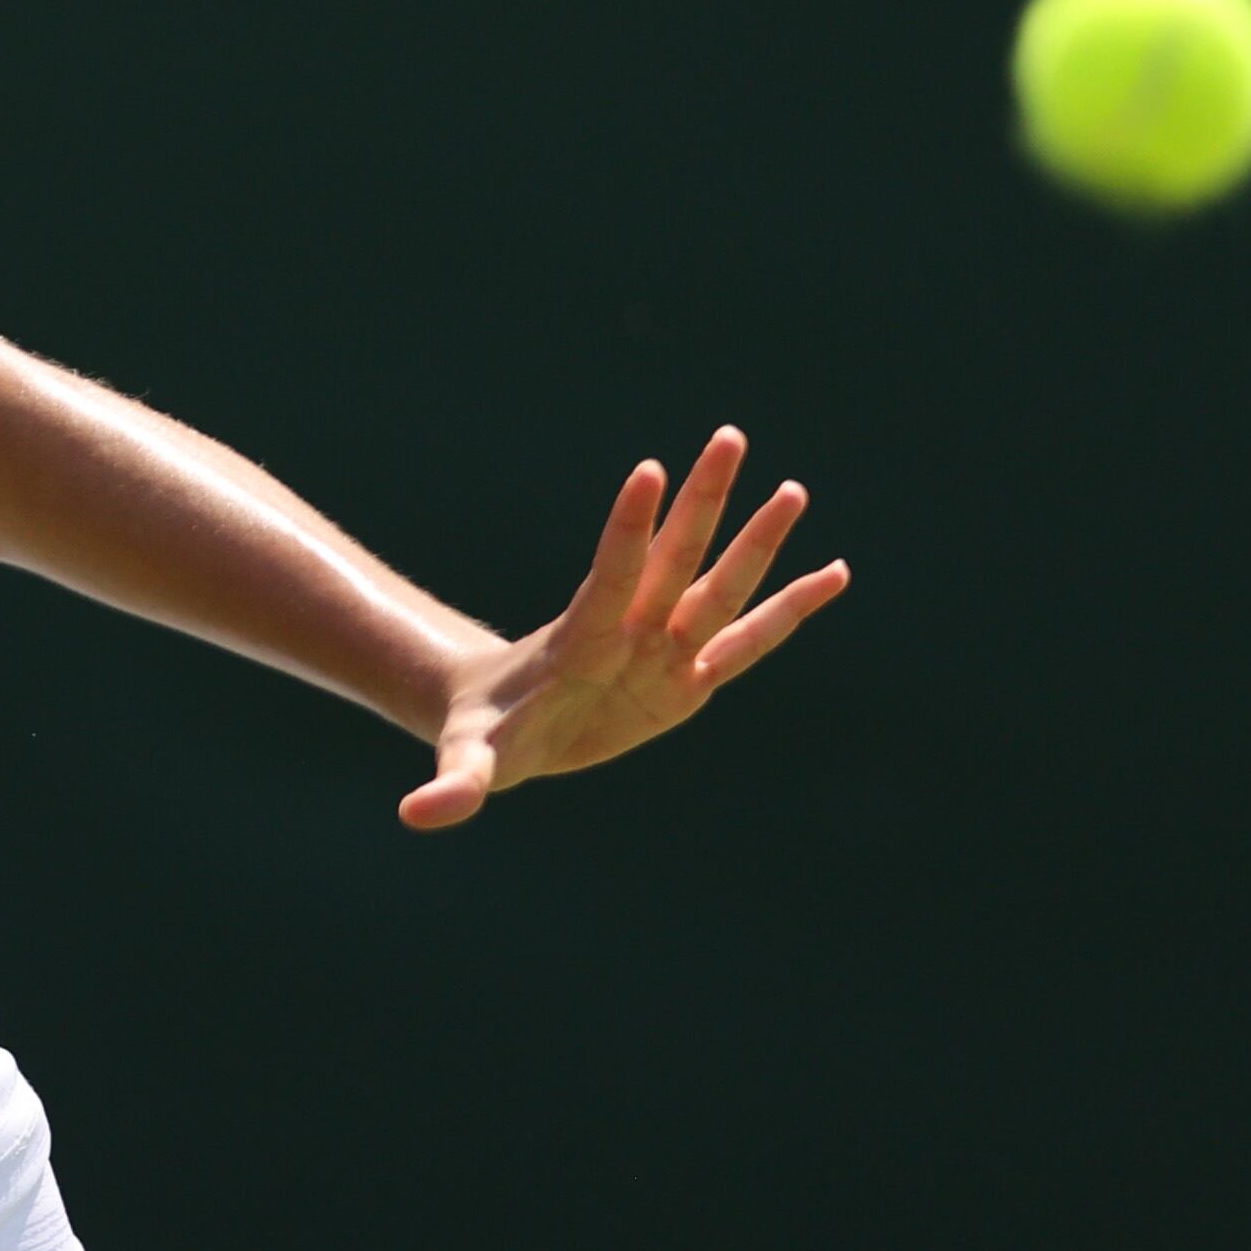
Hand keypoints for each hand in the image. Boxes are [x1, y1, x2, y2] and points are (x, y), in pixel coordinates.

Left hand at [401, 425, 848, 830]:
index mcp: (581, 641)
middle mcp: (629, 632)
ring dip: (755, 544)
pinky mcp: (688, 680)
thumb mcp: (468, 761)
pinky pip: (749, 640)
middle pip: (674, 558)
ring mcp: (663, 651)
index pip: (609, 575)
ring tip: (793, 490)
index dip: (627, 529)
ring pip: (719, 588)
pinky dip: (790, 610)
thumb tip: (416, 814)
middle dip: (701, 503)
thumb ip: (454, 784)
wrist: (508, 730)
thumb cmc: (485, 738)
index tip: (648, 470)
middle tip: (729, 436)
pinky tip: (834, 574)